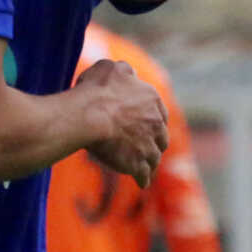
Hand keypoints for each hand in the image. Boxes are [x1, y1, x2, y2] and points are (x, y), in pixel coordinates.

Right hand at [75, 57, 166, 185]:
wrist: (90, 116)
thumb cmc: (95, 91)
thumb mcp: (109, 68)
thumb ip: (122, 70)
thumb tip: (128, 71)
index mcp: (151, 99)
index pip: (159, 112)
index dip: (153, 120)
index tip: (149, 126)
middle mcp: (156, 123)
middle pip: (161, 136)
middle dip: (156, 142)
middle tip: (149, 147)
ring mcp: (149, 145)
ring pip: (154, 157)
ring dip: (151, 162)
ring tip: (147, 168)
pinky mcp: (138, 163)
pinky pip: (144, 174)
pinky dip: (144, 179)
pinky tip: (142, 183)